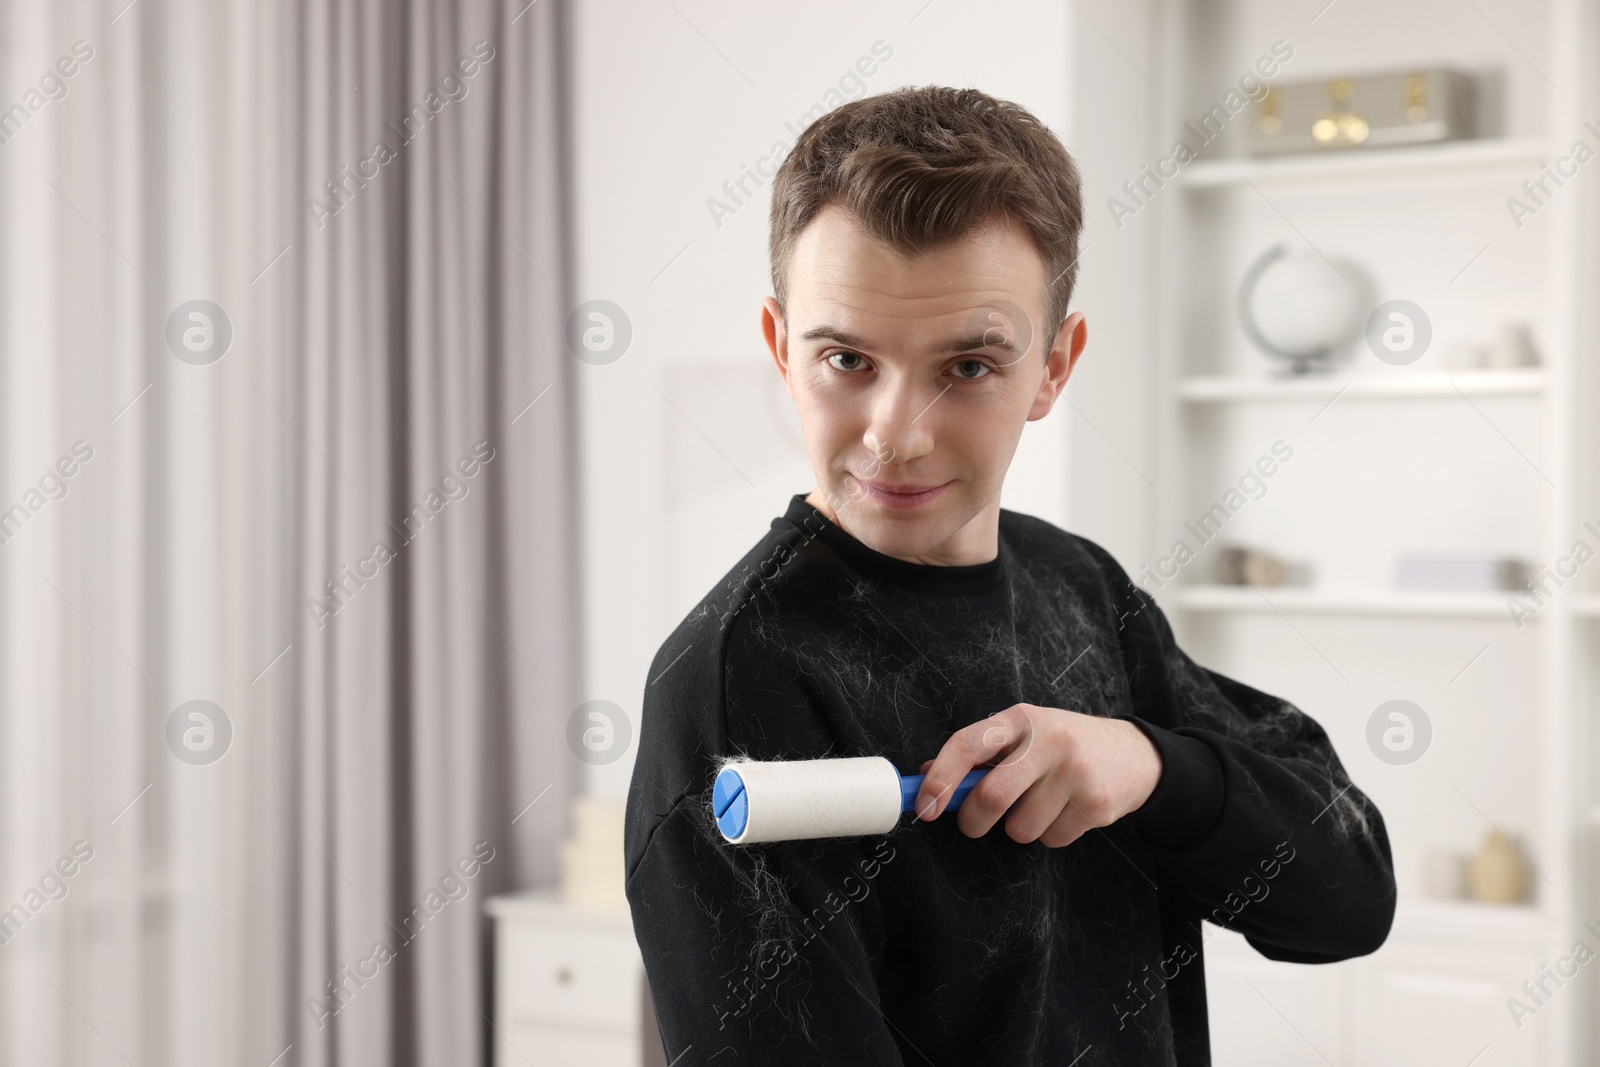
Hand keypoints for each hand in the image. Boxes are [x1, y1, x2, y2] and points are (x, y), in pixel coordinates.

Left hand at [914, 704, 1162, 847]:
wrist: (1135, 754)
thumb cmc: (1063, 745)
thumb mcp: (1023, 736)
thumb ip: (978, 755)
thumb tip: (925, 777)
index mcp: (1020, 719)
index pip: (967, 744)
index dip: (940, 778)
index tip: (924, 806)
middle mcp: (1048, 740)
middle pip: (992, 797)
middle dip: (974, 821)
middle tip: (976, 824)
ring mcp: (1076, 772)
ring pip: (1020, 828)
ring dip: (1019, 828)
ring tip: (1039, 805)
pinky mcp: (1096, 803)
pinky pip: (1051, 840)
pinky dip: (1050, 835)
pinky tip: (1066, 810)